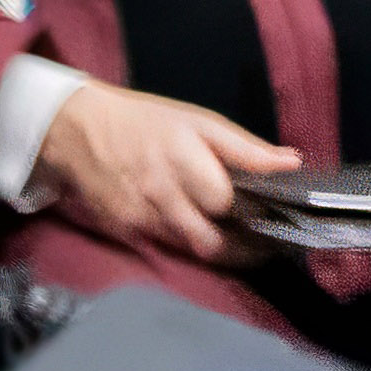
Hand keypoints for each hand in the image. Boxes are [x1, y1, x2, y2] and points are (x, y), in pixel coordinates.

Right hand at [36, 80, 298, 261]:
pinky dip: (184, 242)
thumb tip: (292, 163)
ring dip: (214, 247)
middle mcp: (158, 192)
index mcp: (183, 159)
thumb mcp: (201, 122)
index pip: (225, 202)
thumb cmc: (147, 123)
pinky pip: (163, 246)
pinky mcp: (121, 229)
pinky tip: (198, 231)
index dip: (250, 210)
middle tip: (262, 242)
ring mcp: (136, 215)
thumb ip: (247, 148)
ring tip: (238, 239)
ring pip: (187, 248)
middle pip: (209, 239)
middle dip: (239, 244)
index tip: (269, 214)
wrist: (79, 129)